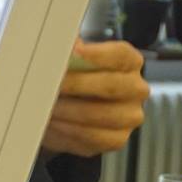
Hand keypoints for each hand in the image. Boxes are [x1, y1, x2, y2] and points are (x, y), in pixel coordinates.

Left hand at [41, 40, 148, 156]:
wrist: (67, 111)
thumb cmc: (73, 79)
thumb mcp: (70, 60)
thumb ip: (68, 48)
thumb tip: (61, 42)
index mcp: (128, 62)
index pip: (120, 55)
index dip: (97, 54)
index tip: (73, 52)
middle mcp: (135, 88)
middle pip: (111, 85)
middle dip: (76, 84)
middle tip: (49, 83)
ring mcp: (129, 116)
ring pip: (100, 114)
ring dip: (69, 109)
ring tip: (46, 104)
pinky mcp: (117, 139)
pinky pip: (93, 137)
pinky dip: (69, 130)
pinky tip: (54, 122)